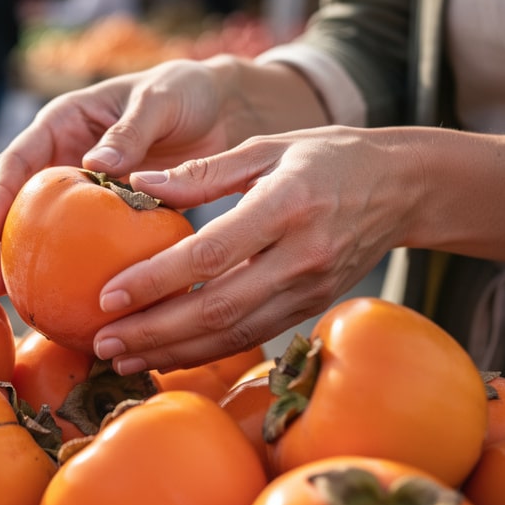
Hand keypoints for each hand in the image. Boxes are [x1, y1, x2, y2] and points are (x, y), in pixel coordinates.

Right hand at [0, 57, 251, 294]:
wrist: (221, 107)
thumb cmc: (185, 91)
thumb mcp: (158, 101)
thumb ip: (130, 130)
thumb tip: (96, 164)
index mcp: (64, 123)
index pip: (18, 159)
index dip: (1, 194)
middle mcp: (67, 157)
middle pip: (23, 204)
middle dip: (4, 243)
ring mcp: (88, 190)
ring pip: (51, 230)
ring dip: (34, 264)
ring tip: (21, 301)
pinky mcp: (114, 213)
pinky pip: (93, 243)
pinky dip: (83, 270)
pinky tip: (79, 302)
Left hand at [89, 126, 419, 374]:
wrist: (402, 188)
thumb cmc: (326, 157)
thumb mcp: (266, 147)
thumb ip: (201, 171)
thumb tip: (134, 184)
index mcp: (286, 204)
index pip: (210, 254)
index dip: (156, 280)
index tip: (108, 295)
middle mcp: (300, 255)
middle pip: (218, 308)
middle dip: (154, 332)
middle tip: (102, 342)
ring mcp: (309, 289)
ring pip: (233, 334)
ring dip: (173, 353)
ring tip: (121, 357)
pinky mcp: (310, 308)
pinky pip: (250, 337)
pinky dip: (205, 353)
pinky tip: (166, 357)